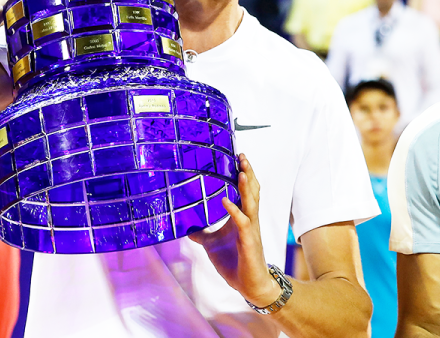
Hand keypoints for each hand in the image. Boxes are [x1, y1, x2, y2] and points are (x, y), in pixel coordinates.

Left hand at [189, 154, 281, 307]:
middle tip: (242, 156)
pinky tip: (225, 201)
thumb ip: (202, 233)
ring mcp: (250, 229)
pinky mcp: (248, 242)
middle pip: (252, 191)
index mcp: (243, 217)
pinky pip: (243, 222)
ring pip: (251, 203)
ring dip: (246, 187)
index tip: (238, 157)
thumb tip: (186, 226)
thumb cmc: (235, 262)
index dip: (244, 173)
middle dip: (248, 173)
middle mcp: (249, 219)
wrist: (250, 284)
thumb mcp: (212, 244)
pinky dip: (234, 210)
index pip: (246, 190)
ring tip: (241, 171)